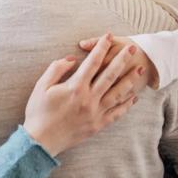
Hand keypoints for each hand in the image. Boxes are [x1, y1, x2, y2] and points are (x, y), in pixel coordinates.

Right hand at [22, 33, 143, 155]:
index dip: (101, 48)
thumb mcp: (41, 86)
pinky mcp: (98, 125)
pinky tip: (133, 97)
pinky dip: (126, 104)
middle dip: (122, 60)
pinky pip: (116, 113)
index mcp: (75, 87)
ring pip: (118, 93)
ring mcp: (96, 113)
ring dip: (130, 80)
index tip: (108, 36)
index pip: (92, 62)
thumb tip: (72, 59)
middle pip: (110, 75)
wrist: (41, 140)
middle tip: (133, 49)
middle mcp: (89, 99)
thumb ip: (57, 68)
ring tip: (139, 70)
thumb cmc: (38, 112)